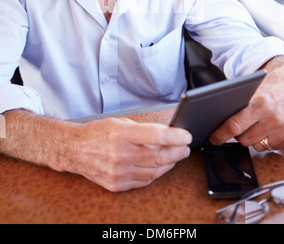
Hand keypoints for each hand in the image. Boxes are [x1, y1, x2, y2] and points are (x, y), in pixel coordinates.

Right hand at [70, 117, 191, 191]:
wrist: (74, 150)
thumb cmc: (97, 133)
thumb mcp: (120, 122)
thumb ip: (143, 130)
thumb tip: (166, 134)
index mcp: (122, 134)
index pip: (156, 136)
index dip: (175, 136)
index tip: (186, 135)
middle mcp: (120, 154)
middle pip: (159, 156)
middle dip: (177, 152)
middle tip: (185, 148)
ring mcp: (119, 172)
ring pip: (154, 171)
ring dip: (169, 164)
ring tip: (175, 156)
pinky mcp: (117, 184)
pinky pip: (144, 180)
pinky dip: (155, 173)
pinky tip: (160, 166)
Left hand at [209, 56, 283, 151]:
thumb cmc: (275, 83)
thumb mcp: (255, 87)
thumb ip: (240, 102)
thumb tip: (219, 116)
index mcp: (261, 103)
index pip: (234, 126)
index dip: (220, 134)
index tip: (213, 138)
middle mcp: (274, 118)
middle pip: (244, 139)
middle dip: (237, 134)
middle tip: (237, 126)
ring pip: (258, 146)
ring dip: (253, 138)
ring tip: (256, 124)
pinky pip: (272, 147)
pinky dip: (268, 140)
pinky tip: (269, 128)